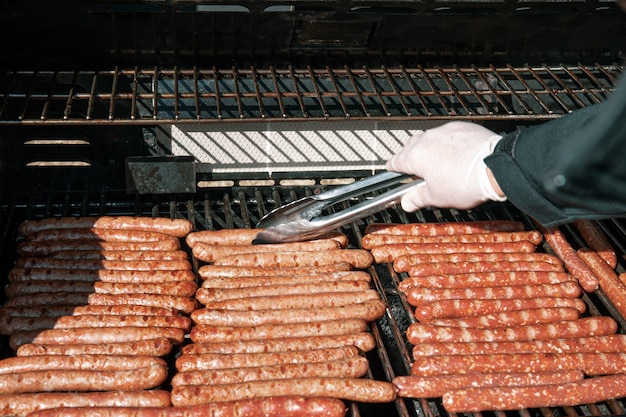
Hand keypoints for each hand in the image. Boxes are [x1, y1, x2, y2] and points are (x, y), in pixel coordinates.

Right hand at [386, 121, 506, 211]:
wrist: (495, 168)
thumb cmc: (465, 182)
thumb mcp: (436, 197)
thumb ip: (417, 198)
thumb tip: (407, 202)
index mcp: (415, 156)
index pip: (395, 161)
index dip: (392, 168)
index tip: (392, 170)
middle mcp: (426, 139)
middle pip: (410, 146)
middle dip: (410, 157)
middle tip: (417, 171)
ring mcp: (444, 131)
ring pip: (429, 138)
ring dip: (429, 148)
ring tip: (439, 163)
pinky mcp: (461, 127)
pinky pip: (448, 134)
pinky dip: (448, 143)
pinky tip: (456, 154)